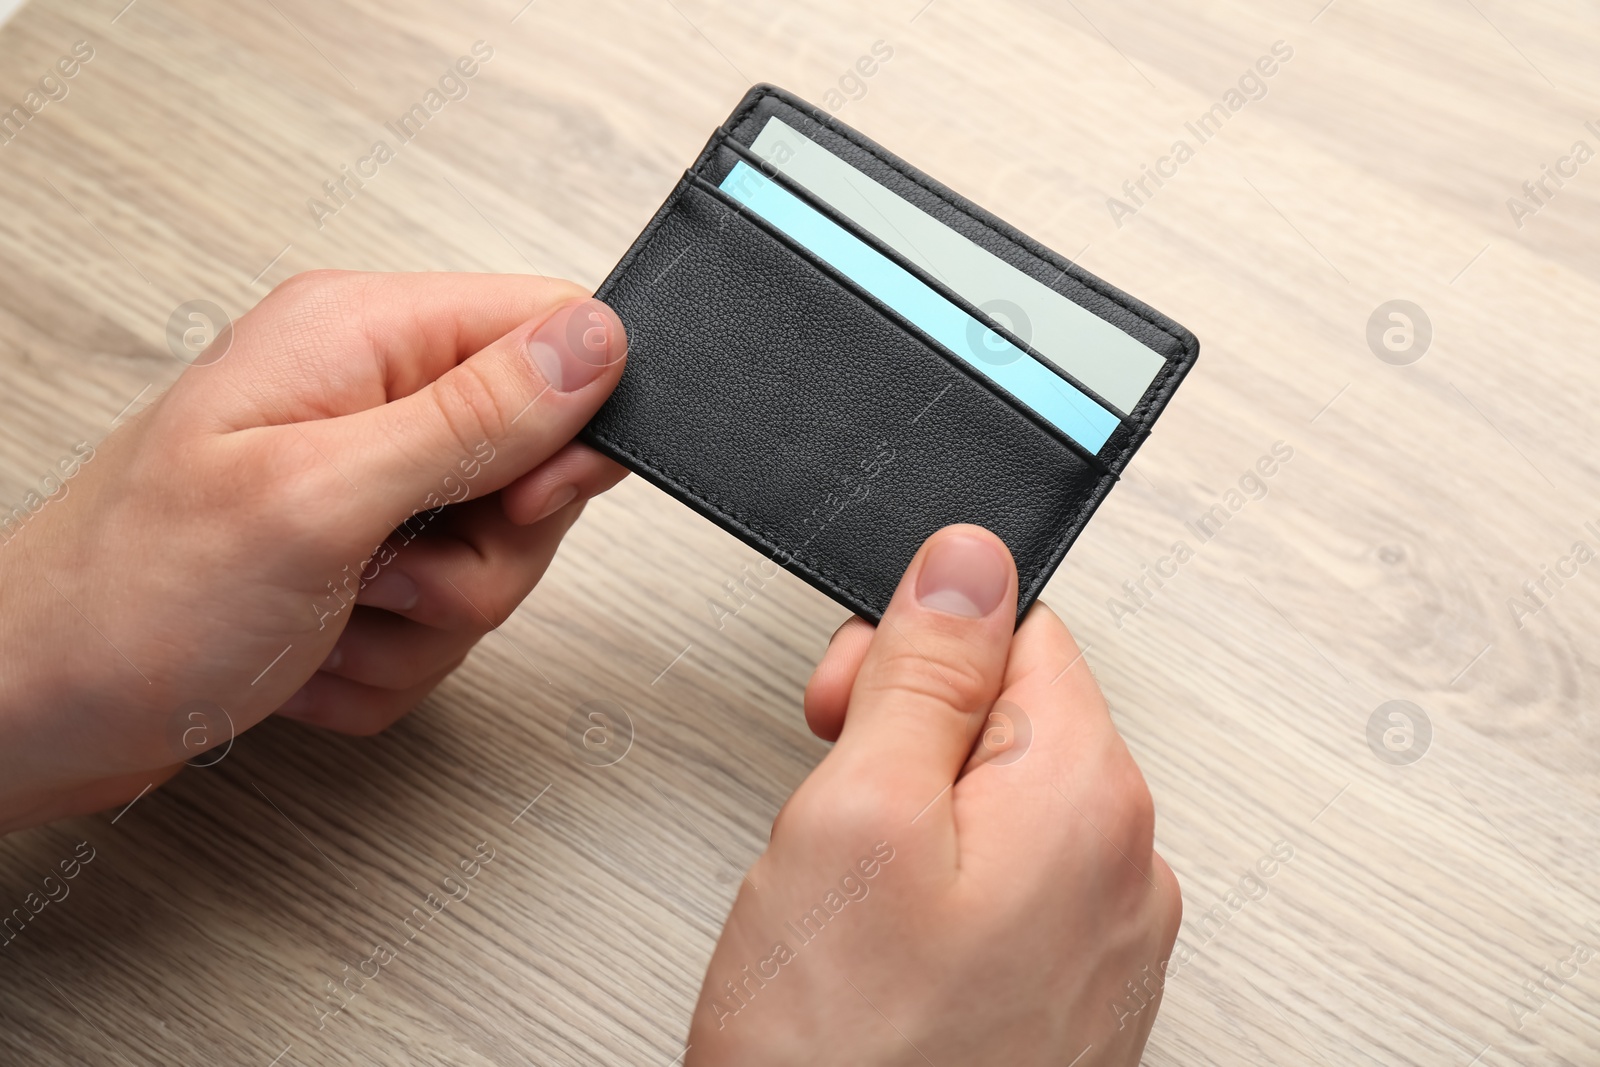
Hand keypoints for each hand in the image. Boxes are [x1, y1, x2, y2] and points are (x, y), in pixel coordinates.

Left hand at [0, 271, 627, 831]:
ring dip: (426, 620)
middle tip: (393, 569)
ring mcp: (365, 487)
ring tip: (337, 611)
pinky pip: (444, 619)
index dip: (572, 422)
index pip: (549, 329)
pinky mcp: (359, 559)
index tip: (525, 499)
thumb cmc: (130, 597)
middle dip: (483, 554)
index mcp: (360, 339)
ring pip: (495, 559)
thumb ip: (471, 418)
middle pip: (535, 466)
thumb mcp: (321, 497)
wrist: (36, 710)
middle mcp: (368, 400)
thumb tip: (593, 342)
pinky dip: (389, 657)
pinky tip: (314, 645)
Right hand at [688, 526, 1181, 1065]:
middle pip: (1013, 716)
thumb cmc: (845, 1057)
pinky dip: (939, 891)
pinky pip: (1007, 888)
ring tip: (848, 895)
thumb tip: (971, 557)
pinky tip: (882, 947)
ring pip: (1001, 803)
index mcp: (1090, 799)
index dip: (913, 654)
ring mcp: (1104, 944)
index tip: (848, 706)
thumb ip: (925, 670)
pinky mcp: (1067, 997)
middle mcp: (1125, 869)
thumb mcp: (858, 815)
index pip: (1019, 633)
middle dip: (908, 736)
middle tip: (832, 809)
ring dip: (917, 817)